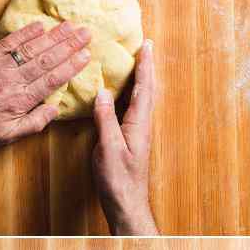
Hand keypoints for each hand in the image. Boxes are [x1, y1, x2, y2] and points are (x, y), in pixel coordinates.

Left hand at [0, 21, 92, 149]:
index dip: (71, 66)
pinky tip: (39, 26)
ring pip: (31, 49)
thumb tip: (55, 109)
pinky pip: (7, 43)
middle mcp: (12, 81)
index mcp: (20, 100)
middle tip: (86, 33)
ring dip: (52, 36)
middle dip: (68, 45)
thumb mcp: (7, 135)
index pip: (53, 79)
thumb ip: (34, 123)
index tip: (87, 55)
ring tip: (70, 26)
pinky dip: (24, 34)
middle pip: (46, 60)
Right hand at [92, 40, 157, 234]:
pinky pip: (133, 109)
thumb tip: (102, 92)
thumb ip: (106, 120)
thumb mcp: (109, 148)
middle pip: (147, 90)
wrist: (127, 204)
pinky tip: (122, 93)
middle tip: (144, 47)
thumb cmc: (118, 180)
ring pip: (142, 99)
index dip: (145, 66)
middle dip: (146, 68)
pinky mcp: (131, 139)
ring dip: (141, 79)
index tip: (146, 45)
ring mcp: (138, 133)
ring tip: (137, 62)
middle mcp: (142, 125)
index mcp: (139, 124)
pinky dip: (131, 94)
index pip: (144, 89)